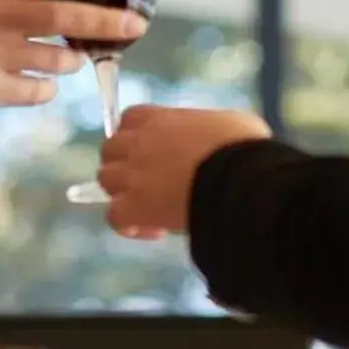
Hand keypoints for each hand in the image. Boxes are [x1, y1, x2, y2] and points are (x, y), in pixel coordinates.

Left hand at [98, 105, 272, 238]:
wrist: (239, 179)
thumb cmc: (243, 148)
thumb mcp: (231, 123)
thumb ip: (213, 128)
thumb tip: (223, 138)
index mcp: (162, 120)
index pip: (130, 118)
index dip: (136, 135)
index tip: (154, 150)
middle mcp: (140, 143)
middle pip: (110, 149)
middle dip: (125, 164)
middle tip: (150, 182)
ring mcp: (133, 175)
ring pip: (105, 180)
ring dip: (123, 193)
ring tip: (150, 207)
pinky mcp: (135, 207)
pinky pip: (114, 217)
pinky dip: (129, 225)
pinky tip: (155, 230)